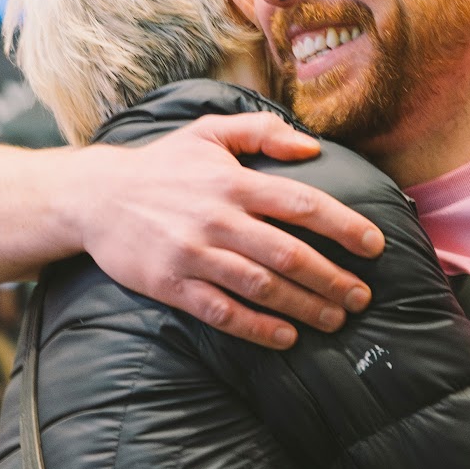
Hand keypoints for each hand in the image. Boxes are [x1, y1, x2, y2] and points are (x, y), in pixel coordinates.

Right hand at [71, 113, 385, 348]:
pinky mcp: (172, 284)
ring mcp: (194, 254)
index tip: (374, 245)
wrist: (95, 197)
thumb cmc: (161, 165)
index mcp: (234, 182)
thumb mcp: (208, 132)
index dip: (344, 225)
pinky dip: (257, 327)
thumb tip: (311, 146)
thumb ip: (261, 131)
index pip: (302, 204)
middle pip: (289, 253)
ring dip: (303, 306)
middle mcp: (218, 218)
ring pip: (261, 286)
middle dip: (333, 278)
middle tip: (362, 297)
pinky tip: (285, 337)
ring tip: (335, 319)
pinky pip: (221, 311)